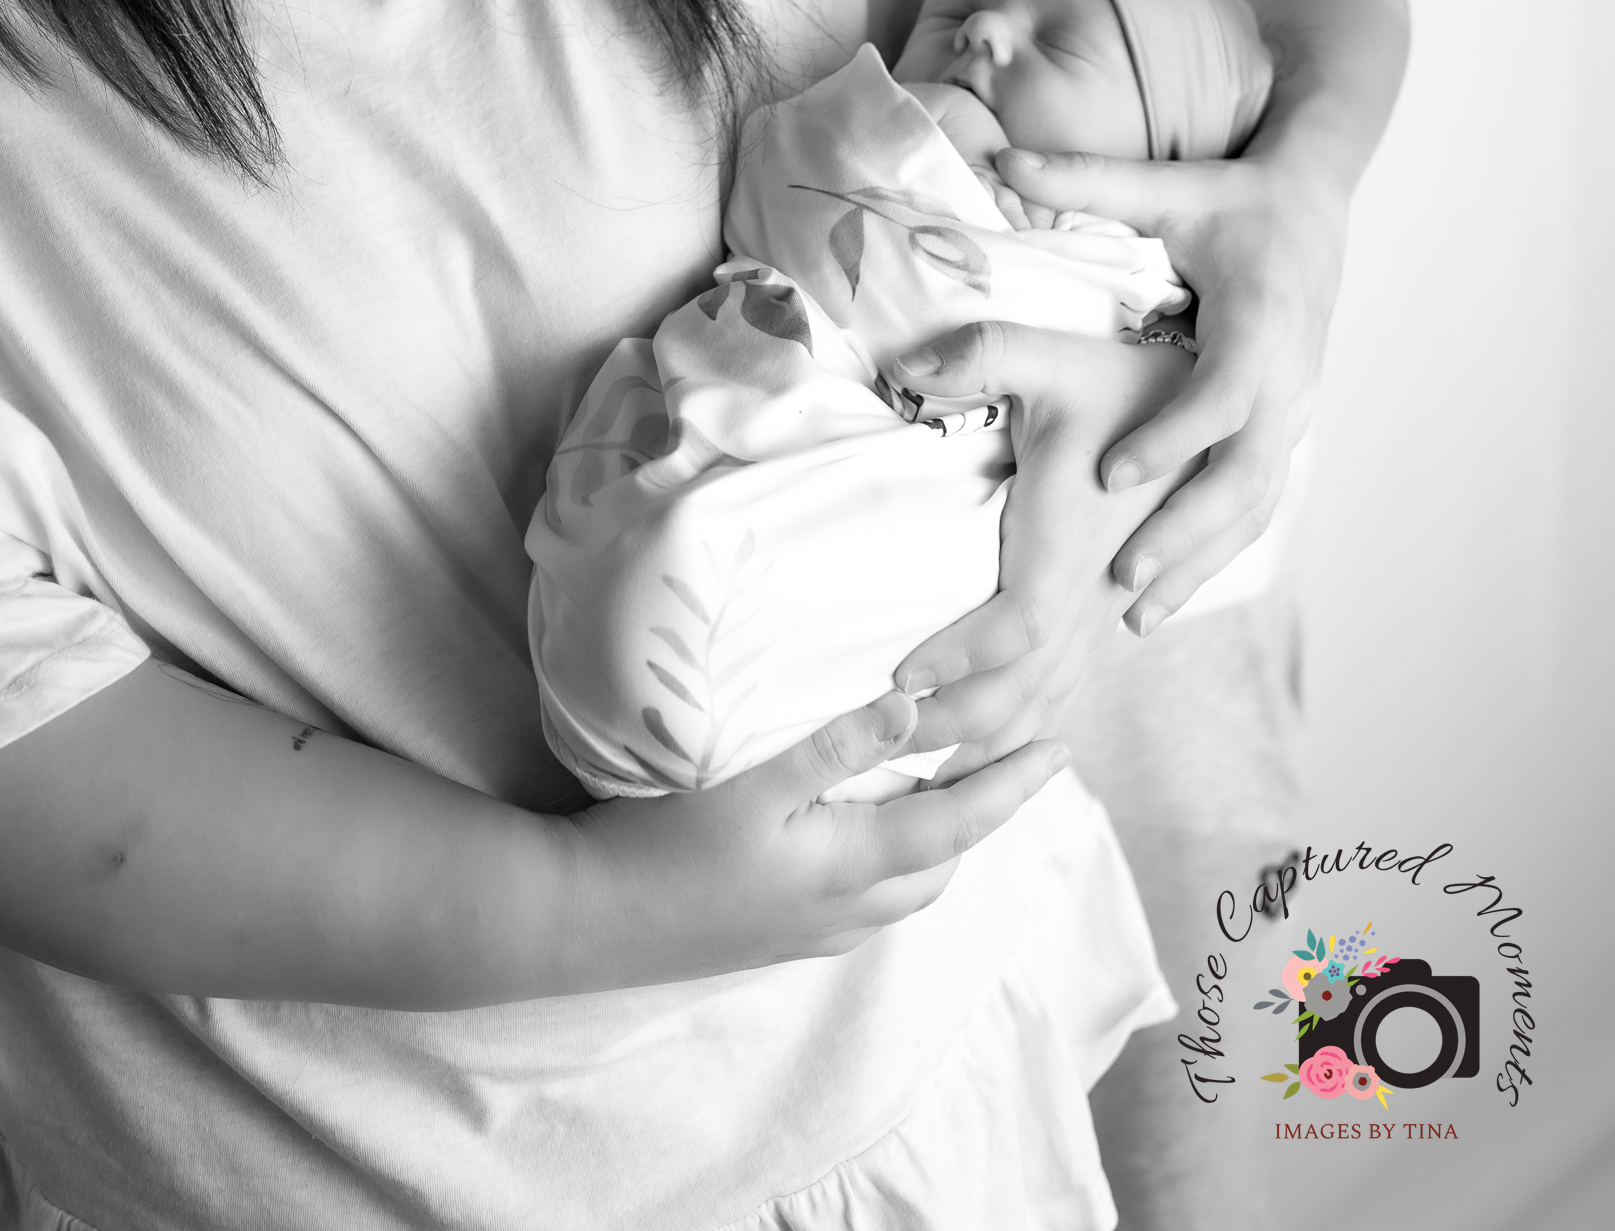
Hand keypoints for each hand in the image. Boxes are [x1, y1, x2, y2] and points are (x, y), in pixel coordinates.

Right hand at [553, 694, 1068, 989]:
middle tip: (1010, 757)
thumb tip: (916, 708)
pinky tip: (870, 831)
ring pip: (906, 888)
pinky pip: (869, 901)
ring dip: (941, 840)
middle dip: (985, 813)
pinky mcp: (779, 936)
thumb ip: (833, 743)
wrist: (585, 919)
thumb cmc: (663, 840)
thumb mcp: (748, 780)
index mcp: (847, 866)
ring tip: (952, 784)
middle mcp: (844, 910)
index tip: (1059, 748)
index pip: (957, 825)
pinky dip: (896, 861)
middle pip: (942, 864)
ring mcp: (810, 931)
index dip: (1012, 785)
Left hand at [888, 323, 1198, 760]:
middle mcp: (1101, 586)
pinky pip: (1076, 678)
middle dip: (961, 720)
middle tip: (890, 741)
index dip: (961, 658)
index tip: (901, 674)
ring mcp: (1115, 602)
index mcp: (1077, 538)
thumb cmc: (1126, 380)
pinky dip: (1035, 719)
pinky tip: (1001, 751)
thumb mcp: (1049, 354)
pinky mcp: (1119, 604)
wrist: (1219, 403)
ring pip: (1055, 693)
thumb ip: (980, 353)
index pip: (1019, 627)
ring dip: (995, 734)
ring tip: (929, 768)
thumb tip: (906, 364)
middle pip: (1031, 684)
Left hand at [992, 141, 1341, 627]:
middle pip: (1247, 474)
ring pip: (1257, 504)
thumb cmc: (1235, 197)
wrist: (1316, 204)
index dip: (1168, 440)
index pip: (1220, 398)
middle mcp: (1289, 378)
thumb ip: (1085, 179)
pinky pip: (1258, 502)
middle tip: (1119, 580)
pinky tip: (1168, 592)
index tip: (1109, 477)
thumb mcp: (1167, 187)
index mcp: (1261, 322)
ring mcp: (1297, 411)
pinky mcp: (1288, 428)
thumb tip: (1001, 155)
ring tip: (1136, 614)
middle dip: (1186, 532)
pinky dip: (1217, 549)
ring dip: (1201, 560)